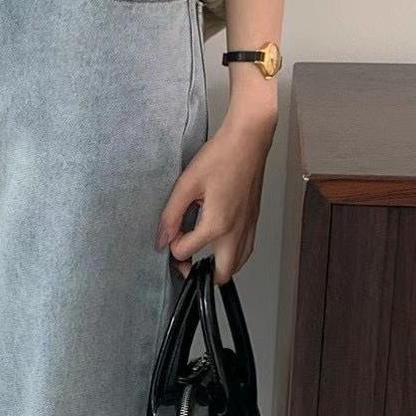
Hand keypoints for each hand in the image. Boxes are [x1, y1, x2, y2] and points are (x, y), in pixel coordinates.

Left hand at [155, 107, 274, 283]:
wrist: (248, 140)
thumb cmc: (221, 156)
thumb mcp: (186, 185)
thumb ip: (171, 216)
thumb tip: (162, 239)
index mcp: (217, 224)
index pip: (187, 252)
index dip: (173, 247)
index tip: (171, 231)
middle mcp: (236, 231)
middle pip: (221, 274)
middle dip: (201, 275)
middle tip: (186, 263)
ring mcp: (248, 227)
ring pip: (237, 264)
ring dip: (220, 267)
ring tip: (203, 257)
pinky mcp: (254, 220)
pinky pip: (246, 249)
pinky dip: (233, 255)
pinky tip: (221, 245)